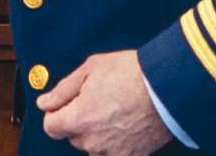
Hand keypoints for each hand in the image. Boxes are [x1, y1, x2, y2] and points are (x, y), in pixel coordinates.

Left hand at [35, 49, 172, 154]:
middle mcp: (93, 141)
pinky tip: (126, 124)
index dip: (55, 113)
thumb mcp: (90, 69)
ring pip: (94, 146)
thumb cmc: (132, 73)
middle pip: (73, 136)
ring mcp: (113, 151)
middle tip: (98, 99)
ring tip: (115, 110)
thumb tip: (45, 103)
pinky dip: (117, 141)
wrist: (170, 87)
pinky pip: (115, 153)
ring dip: (98, 133)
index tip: (65, 103)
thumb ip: (63, 90)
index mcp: (78, 119)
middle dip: (79, 121)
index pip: (51, 127)